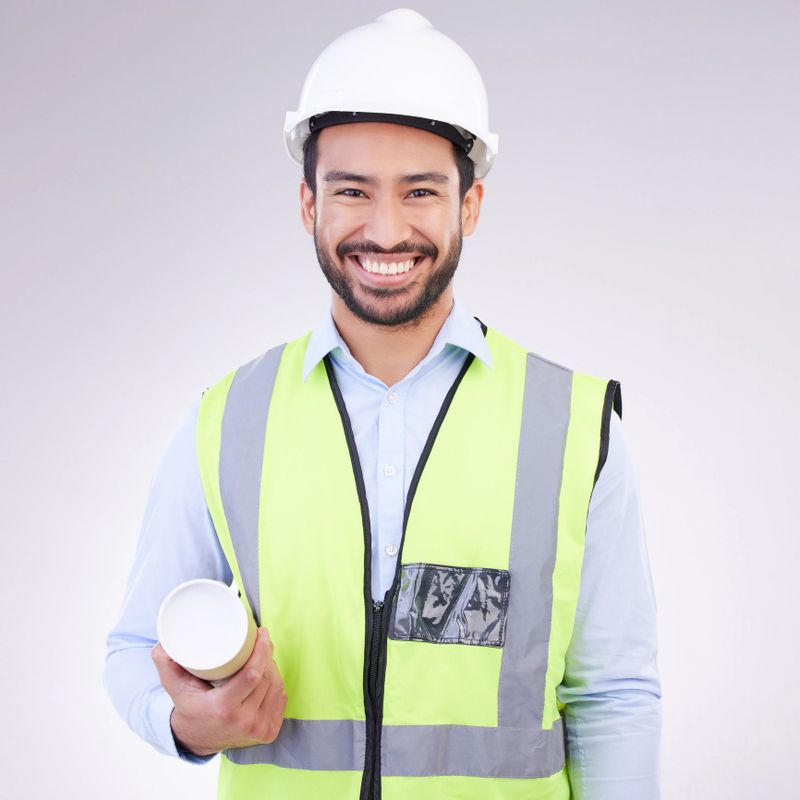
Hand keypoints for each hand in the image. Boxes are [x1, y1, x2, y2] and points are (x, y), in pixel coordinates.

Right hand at [152, 627, 287, 756]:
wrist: (197, 741)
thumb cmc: (189, 708)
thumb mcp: (175, 687)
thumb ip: (166, 664)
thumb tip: (162, 643)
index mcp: (223, 709)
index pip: (252, 675)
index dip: (261, 651)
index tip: (261, 634)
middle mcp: (243, 722)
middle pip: (266, 677)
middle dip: (267, 655)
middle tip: (261, 640)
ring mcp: (258, 730)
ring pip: (275, 686)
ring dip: (272, 667)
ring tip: (263, 655)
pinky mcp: (268, 733)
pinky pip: (280, 699)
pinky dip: (276, 683)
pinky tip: (268, 674)